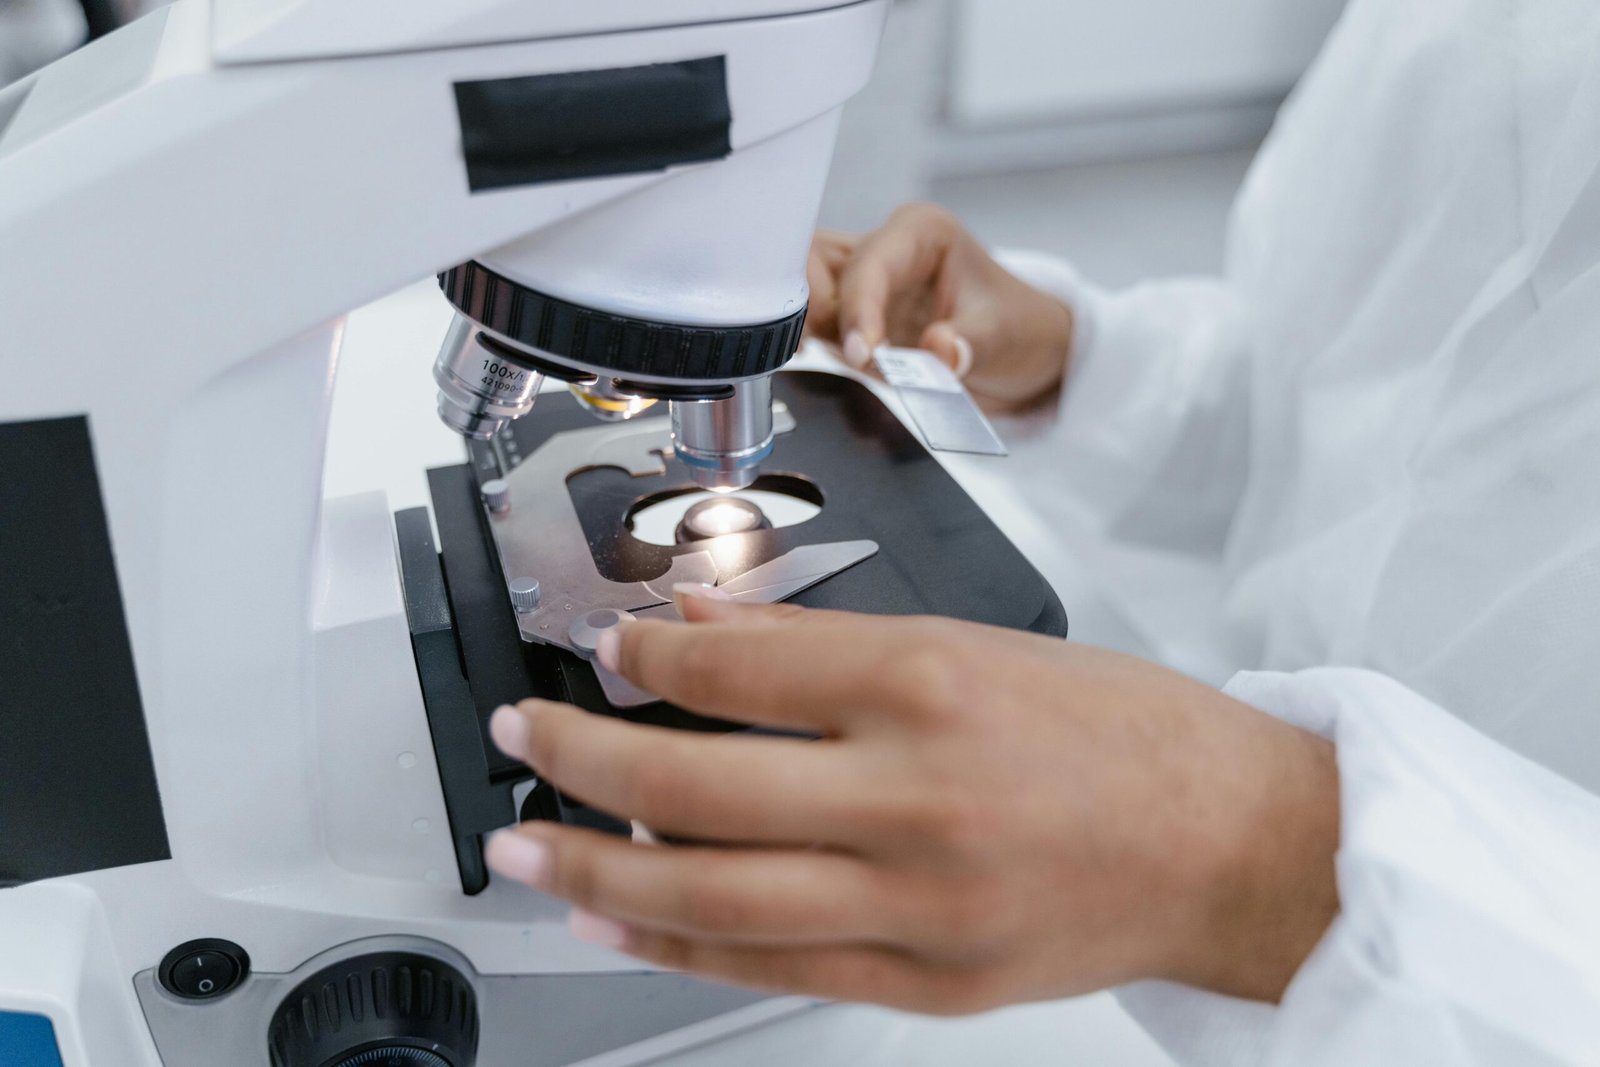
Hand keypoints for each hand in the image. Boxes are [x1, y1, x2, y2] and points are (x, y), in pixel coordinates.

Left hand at [485, 592, 1339, 1014]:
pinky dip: (681, 947)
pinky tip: (620, 923)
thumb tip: (703, 627)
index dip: (644, 654)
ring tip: (526, 851)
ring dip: (597, 872)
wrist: (1232, 845)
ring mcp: (919, 907)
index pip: (738, 667)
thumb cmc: (1122, 732)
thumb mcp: (980, 642)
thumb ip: (825, 644)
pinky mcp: (928, 984)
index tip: (605, 647)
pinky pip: (773, 968)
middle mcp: (917, 799)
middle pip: (696, 787)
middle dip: (581, 758)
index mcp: (933, 686)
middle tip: (520, 738)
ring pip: (711, 899)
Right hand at [805, 203, 1074, 412]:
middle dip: (815, 309)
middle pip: (815, 263)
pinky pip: (814, 326)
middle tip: (823, 354)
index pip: (869, 262)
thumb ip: (969, 344)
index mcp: (920, 233)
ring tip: (831, 365)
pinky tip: (827, 372)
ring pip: (803, 290)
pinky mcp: (853, 319)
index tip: (862, 354)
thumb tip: (939, 352)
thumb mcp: (1004, 336)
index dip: (858, 308)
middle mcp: (883, 250)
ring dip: (808, 330)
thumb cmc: (1018, 328)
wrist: (1024, 356)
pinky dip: (814, 349)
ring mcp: (862, 284)